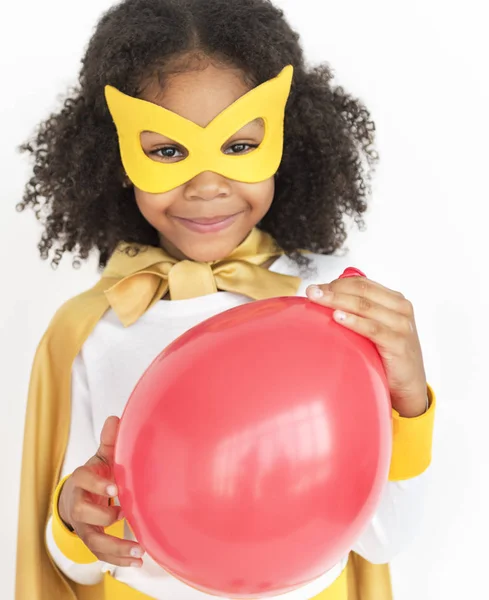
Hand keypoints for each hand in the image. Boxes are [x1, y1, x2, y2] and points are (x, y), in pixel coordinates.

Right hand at [58, 416, 144, 566]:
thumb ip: (110, 441)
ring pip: (93, 540)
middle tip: (123, 514)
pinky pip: (101, 553)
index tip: (115, 488)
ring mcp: (84, 525)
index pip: (83, 480)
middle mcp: (79, 505)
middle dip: (102, 516)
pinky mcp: (92, 540)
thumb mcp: (102, 457)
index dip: (97, 484)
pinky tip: (137, 559)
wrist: (77, 496)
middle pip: (82, 513)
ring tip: (137, 550)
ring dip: (114, 547)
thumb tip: (115, 418)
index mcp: (82, 480)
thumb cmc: (95, 475)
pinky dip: (118, 558)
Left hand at [306, 270, 427, 417]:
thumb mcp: (377, 328)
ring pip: (364, 306)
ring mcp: (401, 325)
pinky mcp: (398, 343)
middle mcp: (401, 309)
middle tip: (311, 291)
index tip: (315, 287)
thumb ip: (361, 312)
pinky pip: (372, 329)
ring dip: (338, 301)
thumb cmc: (387, 355)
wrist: (409, 387)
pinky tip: (337, 317)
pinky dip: (354, 321)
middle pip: (361, 291)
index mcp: (395, 300)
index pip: (362, 284)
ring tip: (317, 299)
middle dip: (333, 289)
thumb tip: (326, 299)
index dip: (337, 282)